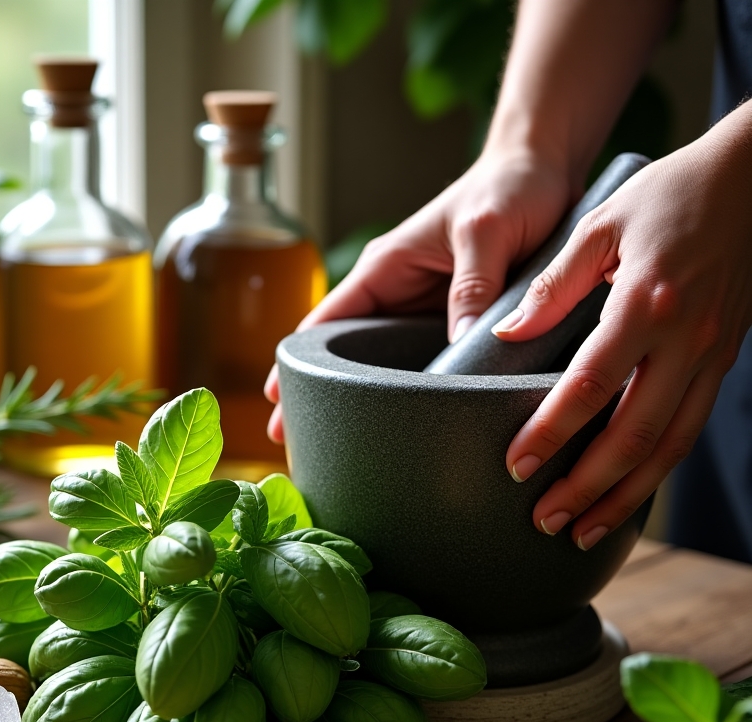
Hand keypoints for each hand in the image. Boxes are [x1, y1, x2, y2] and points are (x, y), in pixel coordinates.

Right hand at [265, 149, 571, 442]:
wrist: (546, 170)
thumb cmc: (509, 187)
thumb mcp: (487, 230)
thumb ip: (473, 285)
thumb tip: (457, 344)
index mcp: (384, 270)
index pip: (323, 322)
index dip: (296, 363)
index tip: (276, 402)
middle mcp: (395, 296)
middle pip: (343, 355)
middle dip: (318, 396)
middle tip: (297, 444)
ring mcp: (421, 315)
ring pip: (381, 367)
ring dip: (363, 403)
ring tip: (344, 449)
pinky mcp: (452, 327)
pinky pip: (422, 367)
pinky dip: (409, 398)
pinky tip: (407, 430)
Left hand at [498, 113, 751, 549]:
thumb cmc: (668, 195)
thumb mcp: (600, 225)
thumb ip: (552, 284)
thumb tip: (507, 334)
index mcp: (647, 304)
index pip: (590, 386)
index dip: (551, 432)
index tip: (516, 466)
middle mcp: (686, 340)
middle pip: (634, 435)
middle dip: (587, 487)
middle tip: (544, 521)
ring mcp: (711, 355)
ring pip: (670, 447)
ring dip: (625, 496)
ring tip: (583, 531)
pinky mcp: (723, 362)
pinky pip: (688, 429)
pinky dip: (656, 471)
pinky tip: (625, 494)